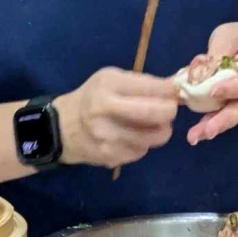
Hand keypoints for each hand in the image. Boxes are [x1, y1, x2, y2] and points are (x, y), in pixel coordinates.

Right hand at [55, 68, 178, 168]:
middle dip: (170, 112)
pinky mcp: (110, 156)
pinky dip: (144, 144)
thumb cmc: (93, 98)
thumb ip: (141, 83)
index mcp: (108, 85)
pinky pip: (142, 151)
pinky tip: (133, 137)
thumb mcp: (111, 79)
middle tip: (169, 111)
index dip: (170, 91)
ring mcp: (108, 136)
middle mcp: (106, 109)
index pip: (151, 87)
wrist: (62, 128)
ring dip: (160, 131)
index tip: (175, 92)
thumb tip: (174, 89)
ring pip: (154, 137)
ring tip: (152, 125)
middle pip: (156, 113)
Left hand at [186, 22, 237, 145]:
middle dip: (224, 120)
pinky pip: (224, 117)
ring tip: (195, 136)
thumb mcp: (229, 35)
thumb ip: (218, 51)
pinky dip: (209, 124)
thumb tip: (200, 71)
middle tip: (207, 130)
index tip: (214, 92)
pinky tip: (196, 133)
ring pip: (233, 116)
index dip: (233, 88)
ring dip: (214, 126)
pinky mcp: (237, 109)